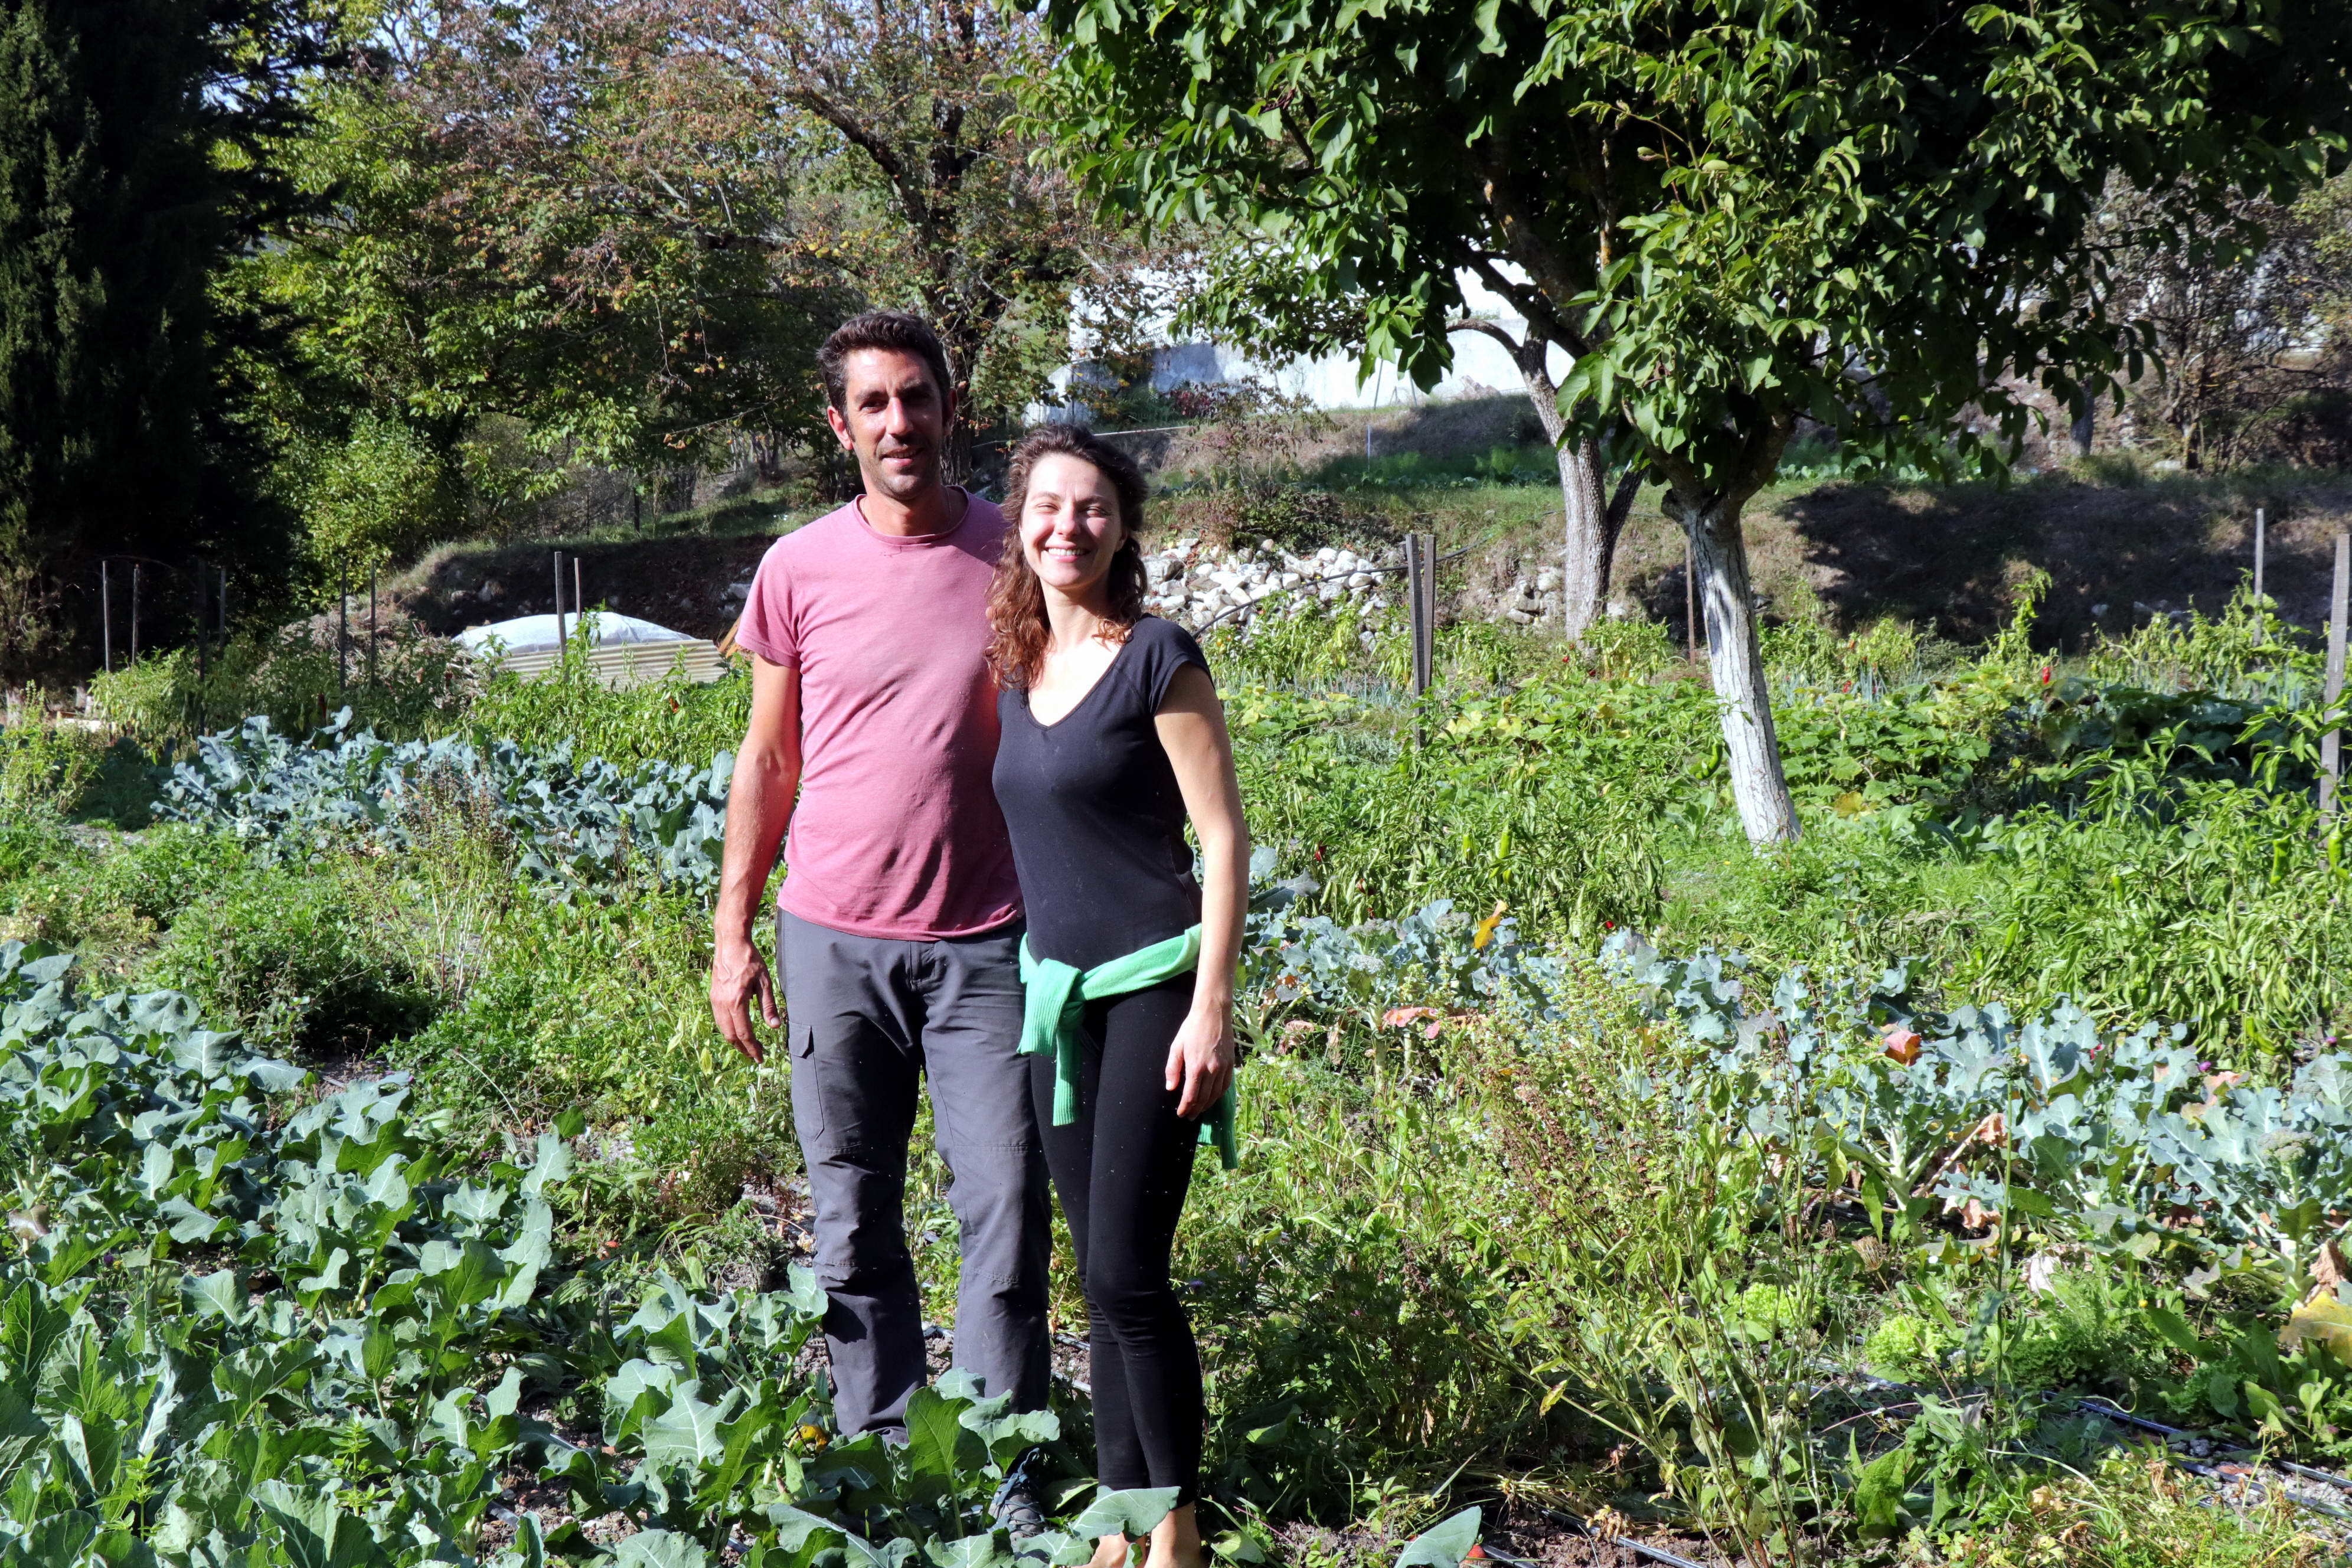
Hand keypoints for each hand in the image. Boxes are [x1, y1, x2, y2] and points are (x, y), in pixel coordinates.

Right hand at [710, 931, 778, 1063]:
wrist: (730, 943)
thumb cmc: (750, 960)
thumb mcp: (764, 982)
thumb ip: (768, 1005)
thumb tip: (775, 1026)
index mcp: (736, 1002)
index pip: (744, 1033)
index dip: (753, 1048)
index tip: (760, 1057)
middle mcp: (722, 1004)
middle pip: (731, 1035)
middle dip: (743, 1048)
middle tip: (754, 1055)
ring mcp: (715, 1000)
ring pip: (723, 1028)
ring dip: (734, 1040)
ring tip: (746, 1046)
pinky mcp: (713, 996)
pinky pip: (719, 1018)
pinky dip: (728, 1029)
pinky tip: (737, 1029)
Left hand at [1164, 1005, 1234, 1119]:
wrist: (1213, 1013)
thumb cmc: (1191, 1028)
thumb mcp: (1176, 1047)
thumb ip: (1172, 1069)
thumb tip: (1170, 1088)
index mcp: (1196, 1067)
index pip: (1191, 1096)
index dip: (1185, 1108)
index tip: (1180, 1113)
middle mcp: (1212, 1070)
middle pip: (1204, 1098)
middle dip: (1195, 1110)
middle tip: (1189, 1116)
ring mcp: (1223, 1068)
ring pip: (1216, 1094)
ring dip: (1207, 1105)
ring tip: (1199, 1110)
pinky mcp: (1230, 1064)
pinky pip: (1225, 1085)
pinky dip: (1218, 1095)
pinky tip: (1213, 1098)